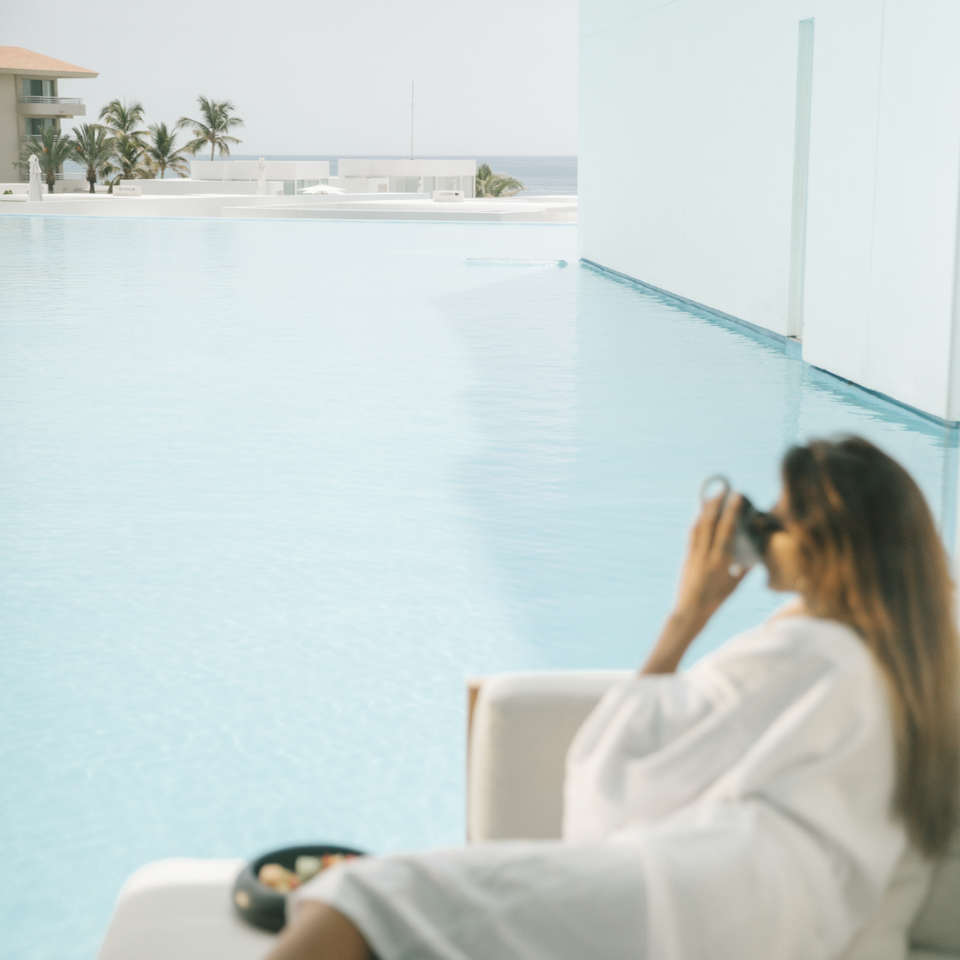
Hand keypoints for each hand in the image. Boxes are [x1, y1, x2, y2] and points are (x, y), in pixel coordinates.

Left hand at [640, 493, 745, 674]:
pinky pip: (692, 534)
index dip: (731, 510)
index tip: (736, 495)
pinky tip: (702, 515)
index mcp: (721, 561)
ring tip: (713, 497)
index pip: (726, 529)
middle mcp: (706, 554)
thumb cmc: (716, 600)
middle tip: (723, 489)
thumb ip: (744, 570)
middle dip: (716, 503)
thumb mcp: (734, 585)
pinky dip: (698, 522)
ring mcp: (694, 554)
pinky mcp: (687, 556)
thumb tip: (755, 558)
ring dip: (706, 510)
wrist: (691, 610)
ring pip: (699, 526)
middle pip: (710, 522)